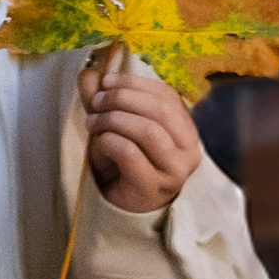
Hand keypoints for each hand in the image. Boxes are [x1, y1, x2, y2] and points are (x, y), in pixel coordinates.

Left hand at [82, 55, 202, 213]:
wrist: (121, 204)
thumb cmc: (122, 162)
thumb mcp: (112, 124)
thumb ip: (103, 98)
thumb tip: (89, 73)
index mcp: (185, 127)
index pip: (166, 95)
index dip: (133, 83)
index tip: (105, 81)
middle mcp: (188, 149)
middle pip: (159, 110)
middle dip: (122, 99)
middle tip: (96, 102)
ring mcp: (175, 171)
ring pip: (148, 131)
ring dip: (114, 120)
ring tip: (93, 122)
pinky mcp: (154, 187)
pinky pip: (131, 153)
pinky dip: (110, 141)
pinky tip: (99, 142)